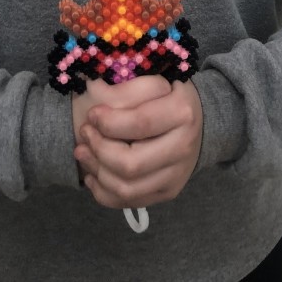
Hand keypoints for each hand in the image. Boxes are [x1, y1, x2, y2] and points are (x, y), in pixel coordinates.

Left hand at [74, 79, 202, 208]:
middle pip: (131, 164)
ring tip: (83, 152)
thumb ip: (126, 87)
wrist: (198, 119)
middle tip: (84, 133)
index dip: (109, 122)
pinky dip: (104, 192)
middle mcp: (183, 147)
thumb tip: (93, 91)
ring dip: (97, 171)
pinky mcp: (168, 191)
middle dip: (99, 150)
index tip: (92, 114)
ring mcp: (177, 174)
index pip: (140, 123)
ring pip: (127, 188)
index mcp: (182, 112)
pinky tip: (93, 174)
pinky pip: (129, 202)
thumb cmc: (166, 94)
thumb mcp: (152, 79)